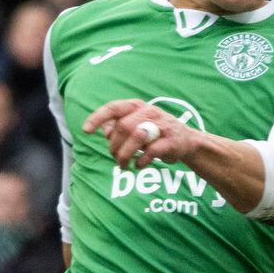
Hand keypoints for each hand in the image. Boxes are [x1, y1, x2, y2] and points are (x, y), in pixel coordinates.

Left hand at [84, 98, 205, 168]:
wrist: (187, 141)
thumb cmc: (156, 133)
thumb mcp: (136, 125)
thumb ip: (119, 126)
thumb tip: (104, 130)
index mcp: (137, 106)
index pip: (113, 108)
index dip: (97, 118)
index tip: (85, 131)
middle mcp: (150, 112)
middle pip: (123, 126)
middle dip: (114, 146)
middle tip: (114, 158)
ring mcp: (162, 125)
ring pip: (137, 137)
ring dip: (125, 155)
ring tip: (123, 166)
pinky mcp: (171, 141)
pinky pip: (151, 151)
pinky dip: (141, 161)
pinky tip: (138, 165)